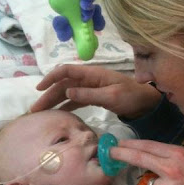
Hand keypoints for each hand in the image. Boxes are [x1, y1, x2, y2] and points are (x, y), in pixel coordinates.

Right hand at [30, 64, 160, 116]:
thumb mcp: (112, 96)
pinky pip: (76, 99)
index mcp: (93, 74)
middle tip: (35, 110)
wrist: (148, 103)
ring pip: (67, 92)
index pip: (66, 70)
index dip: (50, 77)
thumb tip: (67, 91)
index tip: (39, 89)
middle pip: (63, 83)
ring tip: (41, 113)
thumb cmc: (132, 96)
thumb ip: (90, 94)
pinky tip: (58, 114)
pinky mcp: (95, 96)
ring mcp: (91, 87)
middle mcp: (89, 78)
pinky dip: (66, 105)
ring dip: (54, 101)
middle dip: (48, 94)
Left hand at [110, 139, 183, 184]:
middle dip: (122, 154)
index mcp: (179, 154)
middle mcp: (171, 168)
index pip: (149, 146)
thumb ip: (174, 160)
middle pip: (140, 158)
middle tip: (110, 152)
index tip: (119, 143)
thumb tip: (155, 161)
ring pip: (151, 183)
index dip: (131, 144)